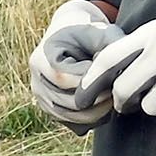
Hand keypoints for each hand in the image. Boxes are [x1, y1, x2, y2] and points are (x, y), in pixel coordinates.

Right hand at [29, 0, 123, 129]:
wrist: (72, 34)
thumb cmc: (87, 30)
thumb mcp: (98, 31)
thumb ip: (108, 46)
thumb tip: (119, 71)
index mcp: (40, 59)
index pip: (63, 78)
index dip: (90, 80)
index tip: (112, 74)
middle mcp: (36, 82)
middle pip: (68, 102)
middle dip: (97, 98)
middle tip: (118, 89)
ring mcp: (43, 100)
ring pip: (73, 118)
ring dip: (98, 112)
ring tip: (115, 96)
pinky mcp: (55, 113)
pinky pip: (76, 125)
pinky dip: (94, 120)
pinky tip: (107, 104)